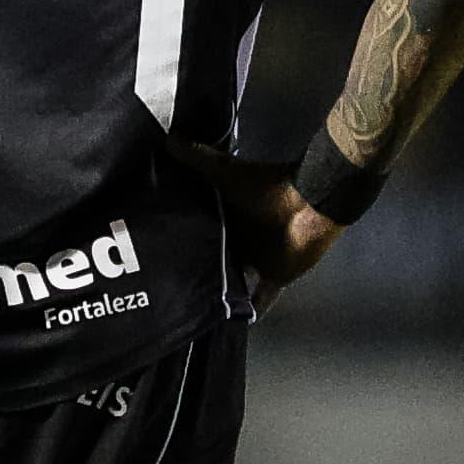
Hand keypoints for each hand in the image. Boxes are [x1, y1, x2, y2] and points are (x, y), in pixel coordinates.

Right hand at [169, 139, 344, 311]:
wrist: (310, 204)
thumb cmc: (266, 187)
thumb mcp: (224, 171)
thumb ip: (197, 158)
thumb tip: (165, 139)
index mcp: (224, 218)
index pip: (196, 232)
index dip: (178, 241)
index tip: (153, 253)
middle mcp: (236, 241)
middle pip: (211, 260)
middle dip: (193, 271)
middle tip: (164, 287)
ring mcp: (256, 261)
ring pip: (231, 281)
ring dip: (217, 293)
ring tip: (189, 310)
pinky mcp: (274, 277)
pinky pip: (260, 298)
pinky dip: (251, 311)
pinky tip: (234, 324)